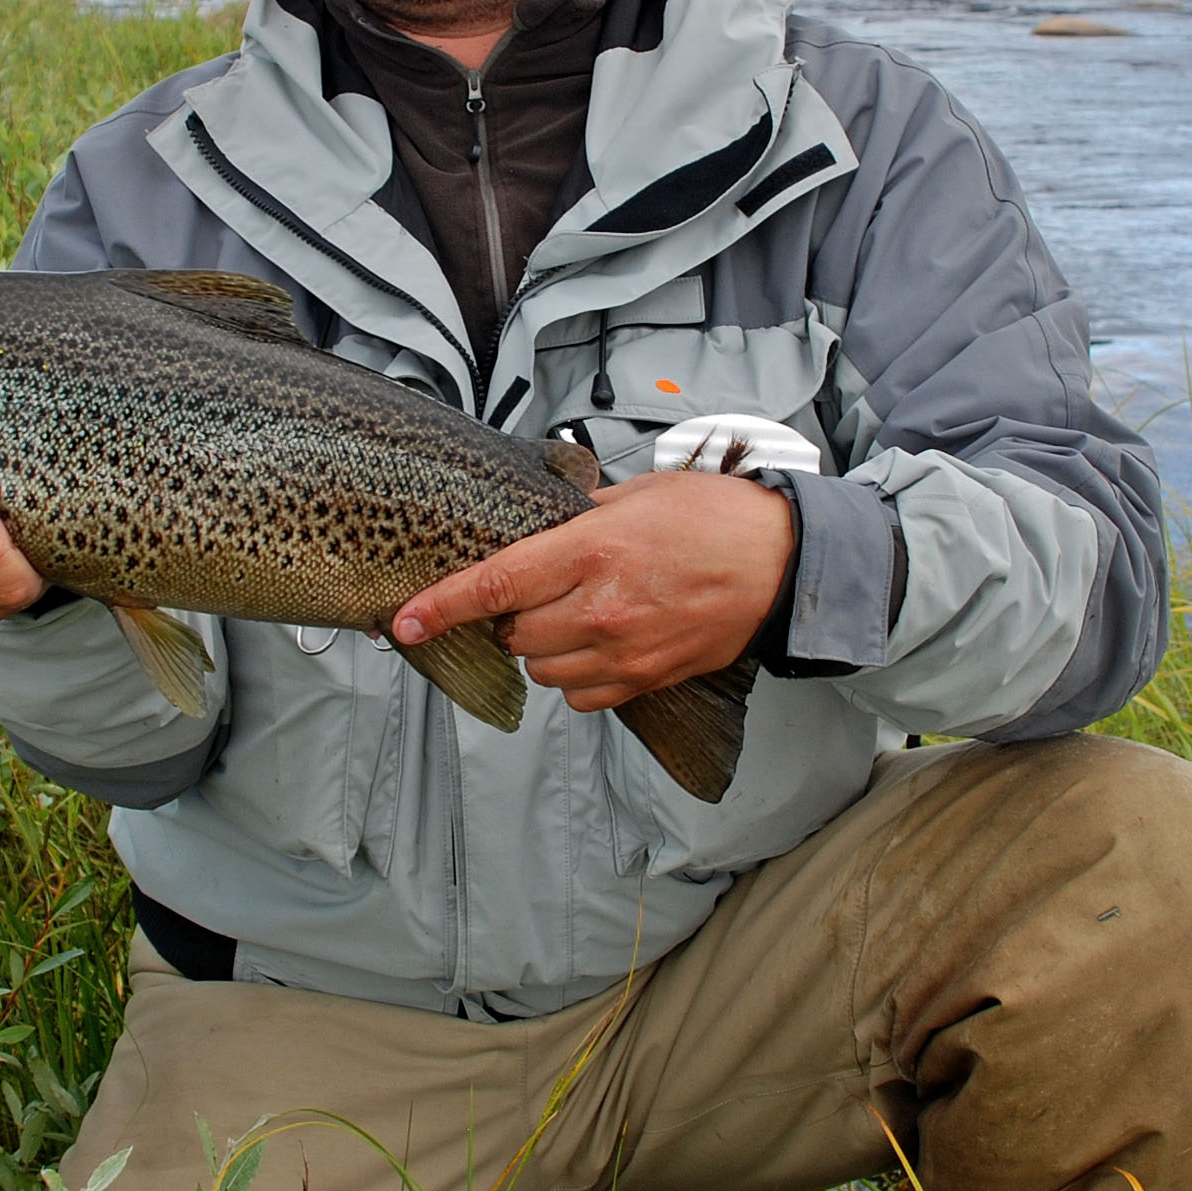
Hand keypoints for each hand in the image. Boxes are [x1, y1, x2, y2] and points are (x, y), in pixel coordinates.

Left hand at [390, 471, 793, 709]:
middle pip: (514, 633)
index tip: (404, 622)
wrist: (787, 563)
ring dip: (539, 648)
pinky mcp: (648, 678)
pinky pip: (580, 696)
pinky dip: (573, 677)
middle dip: (508, 617)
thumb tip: (535, 526)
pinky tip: (595, 647)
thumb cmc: (717, 518)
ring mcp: (626, 650)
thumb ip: (580, 515)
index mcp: (594, 550)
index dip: (442, 607)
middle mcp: (603, 606)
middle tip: (535, 592)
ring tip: (571, 616)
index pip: (496, 584)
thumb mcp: (640, 493)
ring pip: (542, 669)